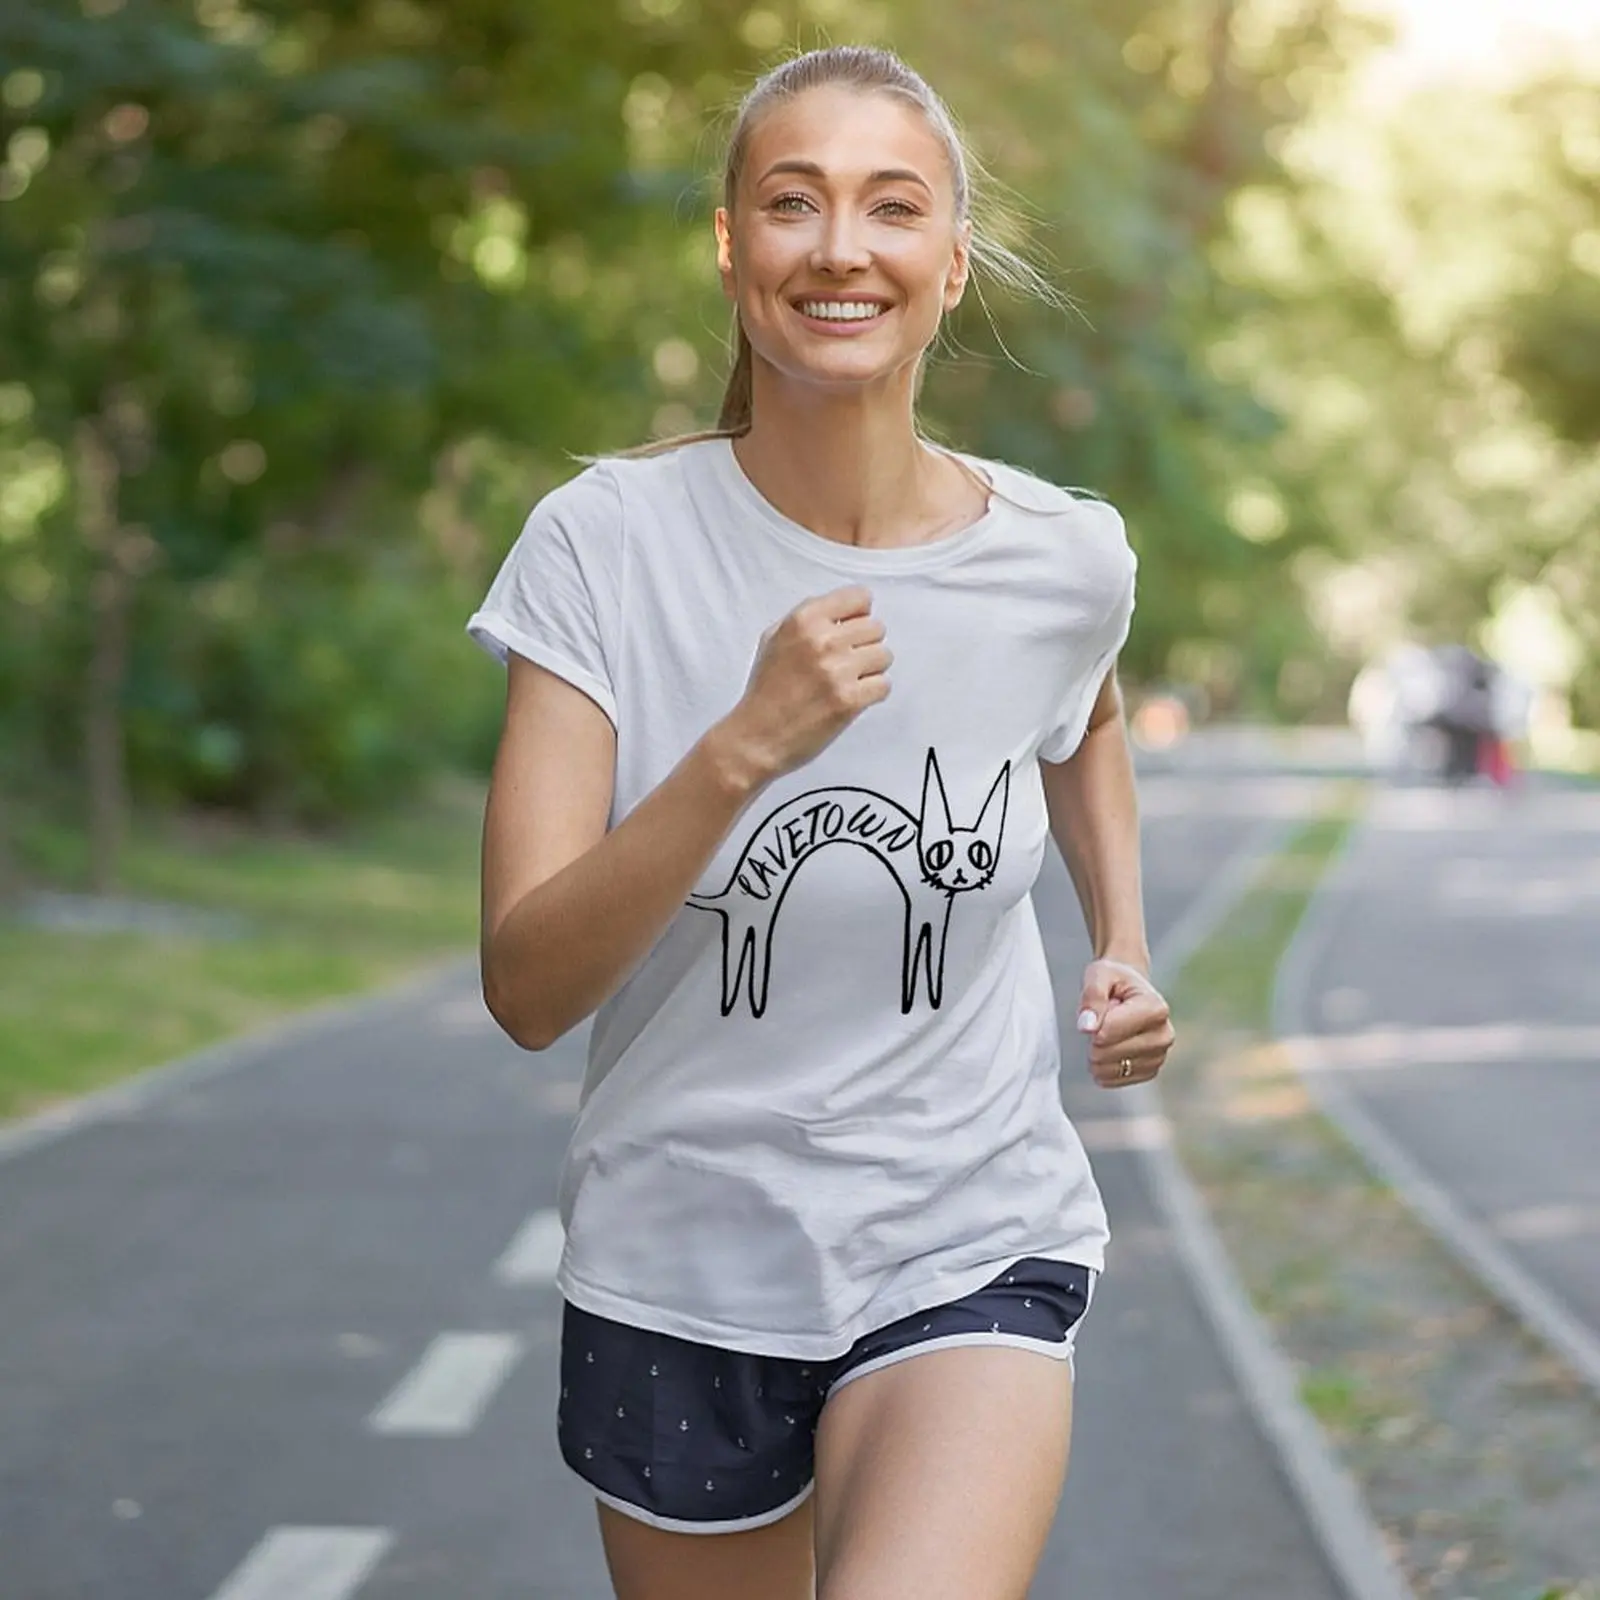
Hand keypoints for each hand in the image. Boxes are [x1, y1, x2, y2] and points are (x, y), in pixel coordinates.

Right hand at [719, 586, 891, 782]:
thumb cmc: (765, 690)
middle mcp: (822, 641)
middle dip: (865, 645)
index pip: (860, 597)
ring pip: (884, 656)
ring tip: (848, 682)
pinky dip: (872, 693)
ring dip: (871, 670)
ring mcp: (838, 671)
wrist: (757, 737)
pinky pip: (884, 685)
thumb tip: (845, 611)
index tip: (851, 631)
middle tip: (845, 664)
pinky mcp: (849, 700)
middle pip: (876, 628)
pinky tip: (852, 698)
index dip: (859, 615)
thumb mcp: (774, 640)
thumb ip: (809, 619)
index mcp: (803, 620)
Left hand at [1076, 959, 1173, 1088]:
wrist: (1130, 990)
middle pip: (1105, 1052)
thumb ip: (1092, 996)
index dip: (1092, 1022)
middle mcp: (1164, 1035)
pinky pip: (1111, 1080)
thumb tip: (1087, 1027)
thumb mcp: (1099, 975)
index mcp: (1155, 1008)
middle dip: (1093, 1038)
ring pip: (1106, 1069)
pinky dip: (1102, 1066)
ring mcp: (1159, 1056)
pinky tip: (1110, 1048)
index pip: (1108, 1031)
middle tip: (1104, 1020)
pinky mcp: (1149, 1072)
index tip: (1098, 1009)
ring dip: (1096, 1052)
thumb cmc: (1115, 980)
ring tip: (1109, 1032)